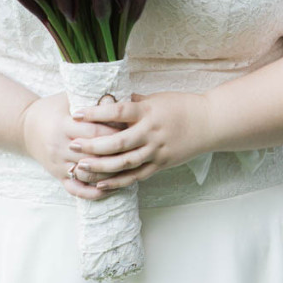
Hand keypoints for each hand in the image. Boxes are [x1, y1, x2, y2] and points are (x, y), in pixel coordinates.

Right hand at [19, 92, 121, 200]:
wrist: (25, 126)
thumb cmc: (53, 109)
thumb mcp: (68, 99)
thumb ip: (90, 99)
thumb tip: (119, 95)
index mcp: (63, 125)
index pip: (94, 132)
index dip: (114, 133)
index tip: (131, 131)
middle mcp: (59, 146)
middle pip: (93, 155)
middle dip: (115, 155)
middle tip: (136, 152)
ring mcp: (58, 163)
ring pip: (87, 175)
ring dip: (108, 175)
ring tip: (128, 171)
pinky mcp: (57, 175)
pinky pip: (75, 189)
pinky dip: (92, 193)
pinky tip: (109, 189)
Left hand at [66, 90, 211, 190]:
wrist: (210, 124)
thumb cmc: (182, 106)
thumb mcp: (157, 98)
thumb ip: (134, 101)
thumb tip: (111, 98)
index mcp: (148, 112)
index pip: (118, 111)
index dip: (96, 113)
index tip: (77, 113)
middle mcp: (151, 132)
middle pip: (118, 142)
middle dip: (93, 144)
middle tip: (72, 144)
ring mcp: (156, 151)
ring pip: (124, 163)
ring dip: (100, 166)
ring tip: (80, 166)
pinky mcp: (160, 165)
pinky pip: (136, 176)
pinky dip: (117, 182)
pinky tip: (100, 184)